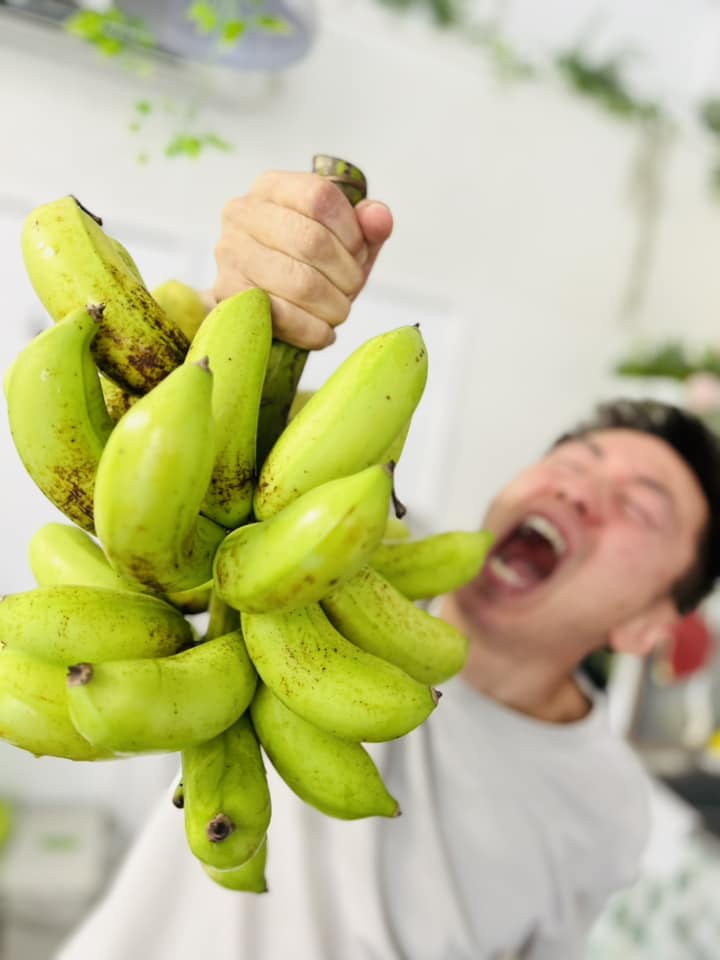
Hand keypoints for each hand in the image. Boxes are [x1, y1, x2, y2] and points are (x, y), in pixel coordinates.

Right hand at [213, 170, 392, 349]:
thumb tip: (379, 218)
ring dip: (333, 306)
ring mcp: (229, 253)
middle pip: (312, 241)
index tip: (359, 255)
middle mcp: (243, 212)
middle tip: (351, 290)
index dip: (352, 233)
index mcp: (273, 187)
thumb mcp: (343, 241)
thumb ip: (367, 227)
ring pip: (300, 283)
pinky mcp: (226, 293)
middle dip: (346, 274)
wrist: (262, 305)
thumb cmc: (307, 266)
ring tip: (338, 311)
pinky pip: (281, 316)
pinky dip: (313, 330)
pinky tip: (323, 332)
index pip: (321, 197)